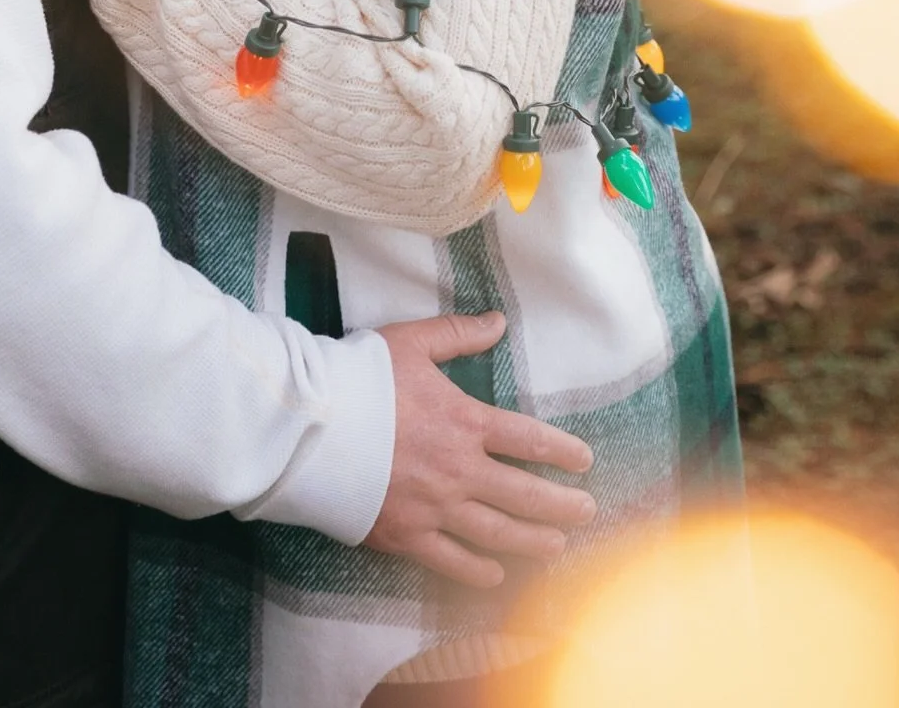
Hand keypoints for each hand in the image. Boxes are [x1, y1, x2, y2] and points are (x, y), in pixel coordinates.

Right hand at [367, 311, 595, 587]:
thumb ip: (458, 334)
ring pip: (497, 532)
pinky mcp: (405, 534)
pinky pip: (451, 560)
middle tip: (587, 511)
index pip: (528, 439)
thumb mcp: (411, 342)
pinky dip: (478, 571)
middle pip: (524, 494)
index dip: (562, 451)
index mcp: (464, 421)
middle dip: (561, 505)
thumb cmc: (359, 376)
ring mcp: (434, 507)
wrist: (311, 424)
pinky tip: (496, 575)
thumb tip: (499, 322)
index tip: (584, 461)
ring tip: (557, 546)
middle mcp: (458, 469)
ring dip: (533, 540)